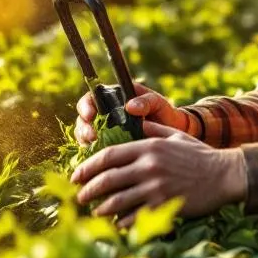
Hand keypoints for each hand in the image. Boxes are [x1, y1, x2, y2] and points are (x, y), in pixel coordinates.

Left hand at [71, 122, 246, 223]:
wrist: (225, 175)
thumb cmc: (201, 155)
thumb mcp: (178, 136)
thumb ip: (156, 128)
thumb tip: (139, 120)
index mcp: (149, 147)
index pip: (109, 155)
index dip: (88, 166)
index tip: (77, 175)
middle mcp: (149, 166)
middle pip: (108, 179)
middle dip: (88, 190)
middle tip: (79, 197)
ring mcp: (156, 187)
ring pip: (117, 200)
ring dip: (101, 208)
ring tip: (95, 212)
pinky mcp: (164, 205)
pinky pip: (135, 216)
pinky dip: (122, 222)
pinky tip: (117, 223)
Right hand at [74, 83, 195, 144]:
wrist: (173, 135)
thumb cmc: (166, 114)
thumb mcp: (160, 104)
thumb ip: (147, 101)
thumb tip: (130, 106)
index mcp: (115, 98)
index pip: (92, 98)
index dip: (86, 106)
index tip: (91, 115)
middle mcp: (106, 115)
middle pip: (83, 119)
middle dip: (84, 128)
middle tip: (92, 136)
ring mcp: (106, 132)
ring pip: (85, 136)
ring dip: (86, 142)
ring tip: (96, 147)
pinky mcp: (109, 148)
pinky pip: (94, 151)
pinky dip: (94, 155)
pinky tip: (100, 159)